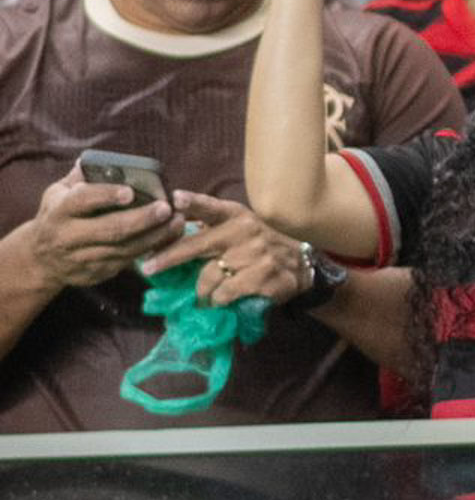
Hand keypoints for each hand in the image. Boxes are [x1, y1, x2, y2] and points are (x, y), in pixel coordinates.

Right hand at [18, 168, 178, 290]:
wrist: (40, 259)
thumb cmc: (58, 215)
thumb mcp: (58, 193)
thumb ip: (79, 177)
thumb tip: (95, 160)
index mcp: (59, 212)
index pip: (82, 202)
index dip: (105, 195)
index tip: (130, 192)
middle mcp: (68, 238)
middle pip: (109, 230)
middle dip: (141, 219)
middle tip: (166, 208)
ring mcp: (82, 259)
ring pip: (123, 249)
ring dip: (154, 236)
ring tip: (178, 220)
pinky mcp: (96, 273)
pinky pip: (127, 262)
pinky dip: (150, 248)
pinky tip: (169, 235)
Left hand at [138, 191, 311, 307]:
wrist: (301, 264)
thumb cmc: (260, 245)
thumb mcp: (240, 228)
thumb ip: (210, 228)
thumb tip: (171, 227)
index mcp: (236, 216)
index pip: (212, 208)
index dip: (193, 202)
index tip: (176, 199)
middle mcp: (244, 231)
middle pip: (197, 245)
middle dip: (168, 258)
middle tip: (148, 268)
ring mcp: (253, 254)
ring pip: (206, 277)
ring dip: (201, 291)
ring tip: (204, 295)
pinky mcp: (260, 276)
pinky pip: (222, 294)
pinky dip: (217, 300)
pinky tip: (221, 300)